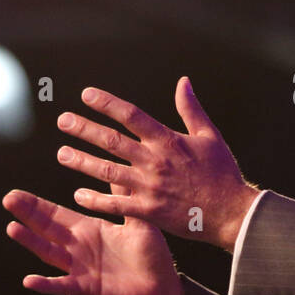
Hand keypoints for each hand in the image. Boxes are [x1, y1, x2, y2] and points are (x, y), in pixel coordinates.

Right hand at [2, 188, 182, 294]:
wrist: (164, 289)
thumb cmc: (151, 256)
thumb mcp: (138, 222)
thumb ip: (125, 199)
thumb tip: (119, 169)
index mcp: (90, 230)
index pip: (57, 215)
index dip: (37, 205)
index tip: (16, 193)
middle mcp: (80, 248)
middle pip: (47, 230)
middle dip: (28, 215)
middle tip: (8, 199)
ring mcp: (81, 269)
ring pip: (51, 254)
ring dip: (31, 243)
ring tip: (12, 228)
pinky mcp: (88, 288)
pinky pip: (64, 286)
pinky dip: (47, 284)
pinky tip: (29, 280)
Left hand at [54, 77, 259, 250]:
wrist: (232, 213)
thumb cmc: (222, 173)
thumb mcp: (209, 136)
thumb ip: (191, 109)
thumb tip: (183, 81)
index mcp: (168, 141)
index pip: (132, 116)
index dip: (107, 103)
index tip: (86, 95)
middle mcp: (155, 162)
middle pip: (112, 141)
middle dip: (84, 129)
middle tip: (62, 120)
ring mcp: (150, 187)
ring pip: (107, 171)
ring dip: (82, 162)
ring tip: (62, 154)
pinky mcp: (149, 211)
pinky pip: (116, 204)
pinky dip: (95, 200)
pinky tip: (78, 195)